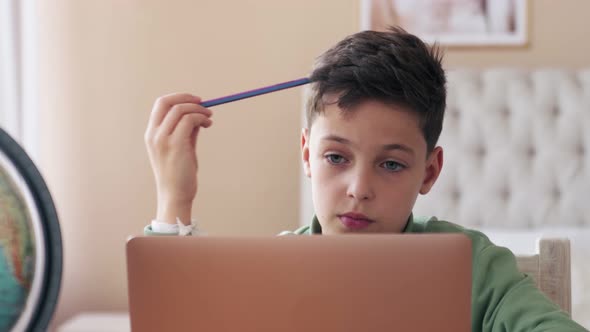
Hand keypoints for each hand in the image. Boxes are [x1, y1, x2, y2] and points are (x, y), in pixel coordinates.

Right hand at [144, 93, 212, 223]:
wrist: (175, 195)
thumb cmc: (179, 174)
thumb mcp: (180, 147)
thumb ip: (186, 131)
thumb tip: (197, 115)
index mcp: (151, 134)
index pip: (161, 104)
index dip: (178, 98)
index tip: (194, 101)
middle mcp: (154, 134)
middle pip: (167, 102)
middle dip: (187, 98)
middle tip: (203, 103)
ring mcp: (163, 139)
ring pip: (181, 110)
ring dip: (199, 110)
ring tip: (209, 118)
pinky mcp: (176, 144)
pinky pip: (190, 120)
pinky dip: (201, 118)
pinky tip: (207, 124)